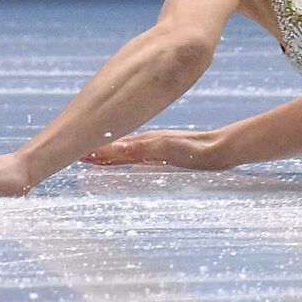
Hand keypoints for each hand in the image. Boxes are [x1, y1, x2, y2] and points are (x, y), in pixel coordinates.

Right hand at [81, 129, 231, 170]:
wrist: (226, 148)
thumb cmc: (201, 150)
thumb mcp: (171, 149)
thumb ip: (145, 149)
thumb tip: (115, 147)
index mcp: (148, 140)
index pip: (115, 145)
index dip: (97, 150)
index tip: (75, 153)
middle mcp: (151, 141)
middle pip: (119, 146)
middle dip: (100, 150)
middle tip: (78, 155)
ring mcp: (160, 146)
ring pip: (129, 149)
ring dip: (112, 154)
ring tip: (96, 158)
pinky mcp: (170, 153)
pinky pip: (142, 155)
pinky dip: (129, 157)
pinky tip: (130, 161)